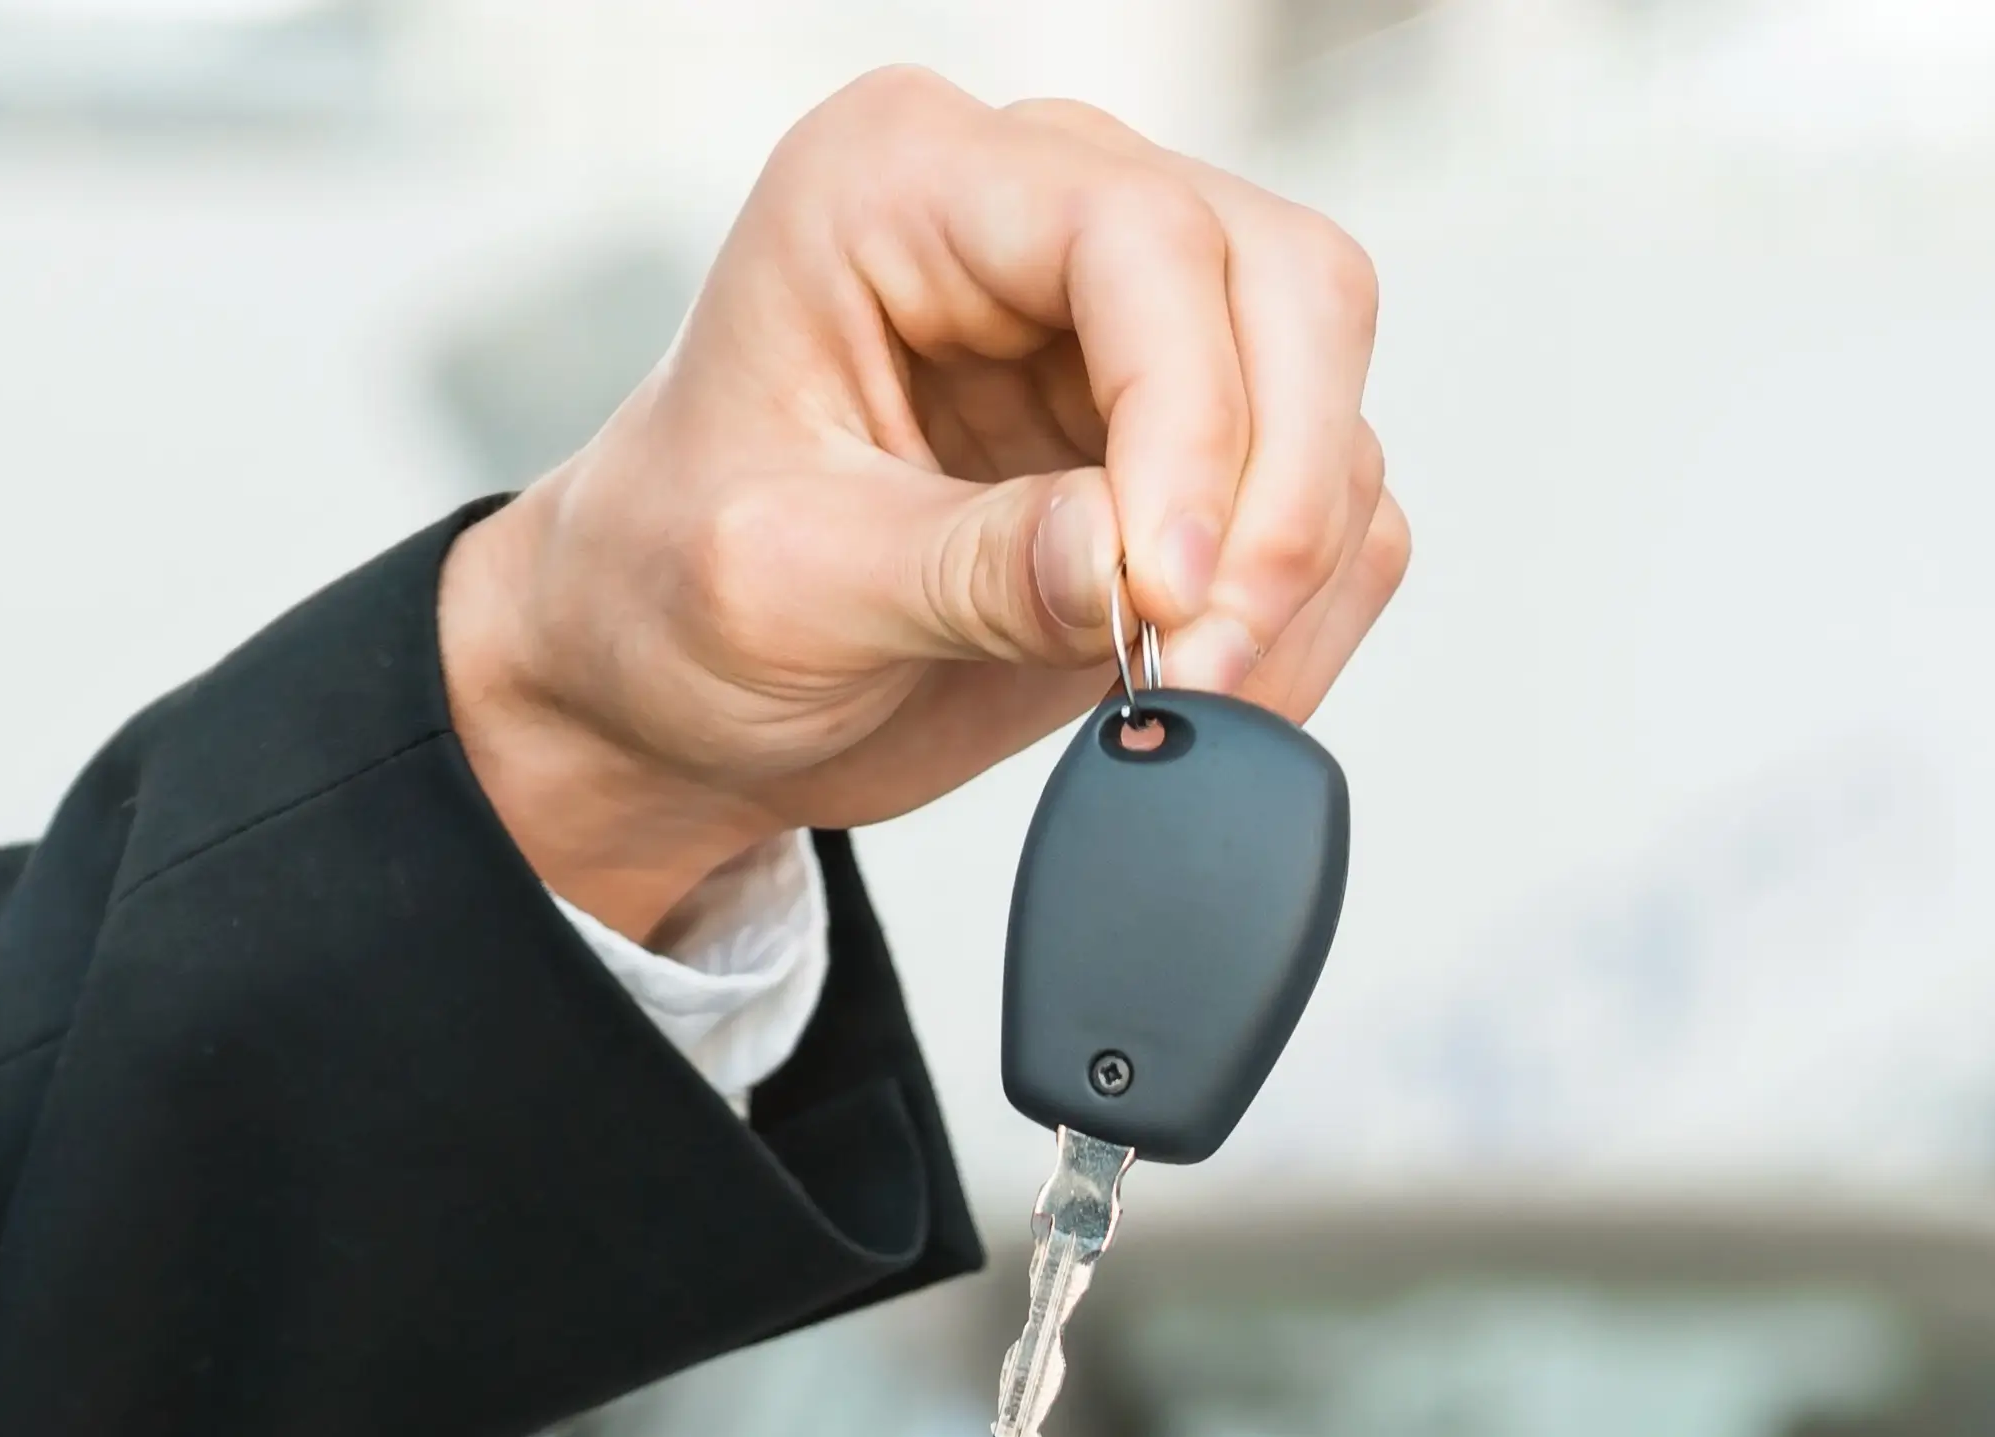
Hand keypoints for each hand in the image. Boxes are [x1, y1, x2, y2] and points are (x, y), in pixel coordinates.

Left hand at [435, 69, 1405, 936]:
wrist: (666, 685)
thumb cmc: (669, 595)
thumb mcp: (781, 589)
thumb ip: (964, 569)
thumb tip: (1134, 568)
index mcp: (902, 183)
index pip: (1138, 238)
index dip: (1192, 416)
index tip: (1164, 593)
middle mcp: (1036, 212)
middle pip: (1286, 282)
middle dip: (1276, 491)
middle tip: (1204, 656)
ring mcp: (1126, 319)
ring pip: (1329, 390)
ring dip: (1292, 566)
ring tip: (1185, 694)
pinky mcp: (1185, 436)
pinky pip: (1326, 496)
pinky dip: (1302, 607)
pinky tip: (1206, 685)